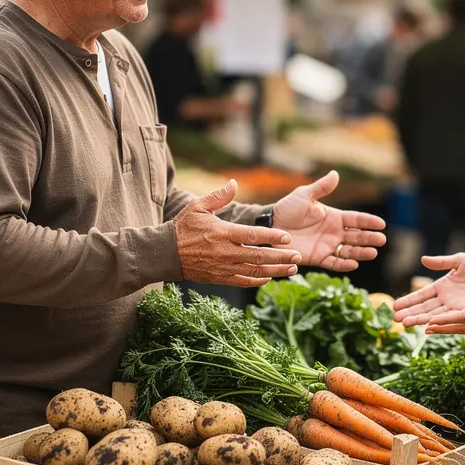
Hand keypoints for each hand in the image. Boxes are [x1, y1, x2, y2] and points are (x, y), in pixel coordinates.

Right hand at [175, 179, 301, 287]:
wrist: (166, 254)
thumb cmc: (183, 227)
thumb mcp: (198, 207)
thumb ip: (219, 196)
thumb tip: (234, 182)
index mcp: (223, 233)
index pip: (253, 236)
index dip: (272, 237)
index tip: (288, 238)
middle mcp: (226, 252)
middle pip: (259, 256)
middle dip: (281, 257)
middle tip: (299, 256)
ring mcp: (224, 268)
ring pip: (255, 271)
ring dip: (276, 271)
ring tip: (292, 270)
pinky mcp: (220, 278)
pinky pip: (244, 281)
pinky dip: (258, 281)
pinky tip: (270, 278)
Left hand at [272, 170, 386, 271]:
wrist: (271, 226)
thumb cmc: (287, 209)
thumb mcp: (304, 196)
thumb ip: (321, 188)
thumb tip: (335, 174)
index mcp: (334, 217)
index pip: (356, 219)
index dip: (369, 222)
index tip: (382, 224)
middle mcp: (334, 232)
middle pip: (357, 236)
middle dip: (369, 238)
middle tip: (381, 240)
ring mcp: (327, 246)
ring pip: (349, 251)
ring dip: (361, 252)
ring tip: (372, 253)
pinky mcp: (318, 257)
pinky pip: (333, 263)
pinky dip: (343, 265)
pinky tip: (354, 264)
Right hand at [392, 253, 464, 327]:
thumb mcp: (460, 260)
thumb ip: (442, 262)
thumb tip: (423, 260)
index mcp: (442, 286)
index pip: (421, 295)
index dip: (409, 300)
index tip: (395, 306)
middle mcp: (446, 299)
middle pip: (424, 308)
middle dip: (409, 313)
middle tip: (395, 319)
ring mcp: (455, 307)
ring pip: (433, 315)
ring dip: (419, 320)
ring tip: (405, 324)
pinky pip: (449, 318)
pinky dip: (438, 322)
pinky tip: (426, 327)